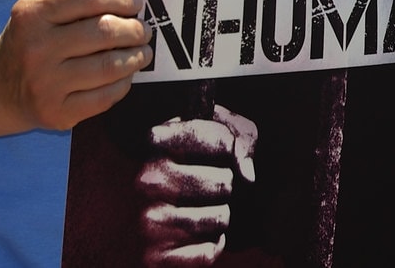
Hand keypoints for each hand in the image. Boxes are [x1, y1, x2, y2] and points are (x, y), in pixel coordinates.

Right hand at [0, 0, 150, 132]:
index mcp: (33, 14)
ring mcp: (46, 84)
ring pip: (108, 66)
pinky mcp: (57, 113)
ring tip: (143, 51)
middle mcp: (36, 49)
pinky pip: (104, 98)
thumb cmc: (29, 33)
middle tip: (145, 29)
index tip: (136, 2)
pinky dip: (124, 84)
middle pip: (104, 32)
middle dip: (135, 29)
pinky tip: (127, 74)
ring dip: (136, 57)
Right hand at [136, 104, 257, 265]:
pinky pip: (207, 252)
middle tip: (211, 189)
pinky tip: (197, 237)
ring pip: (219, 218)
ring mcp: (148, 219)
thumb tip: (247, 176)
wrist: (174, 219)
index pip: (218, 139)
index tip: (224, 152)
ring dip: (221, 218)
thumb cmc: (207, 170)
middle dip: (226, 187)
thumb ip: (241, 141)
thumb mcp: (227, 138)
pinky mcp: (154, 257)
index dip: (229, 147)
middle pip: (222, 183)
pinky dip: (211, 246)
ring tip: (204, 212)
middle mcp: (147, 180)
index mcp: (158, 143)